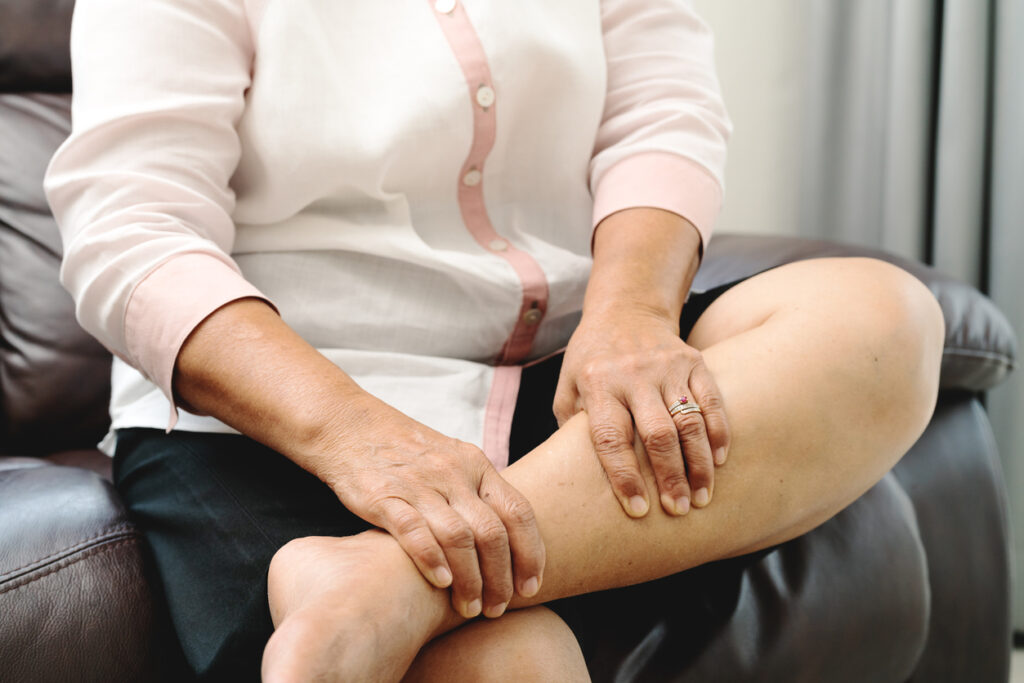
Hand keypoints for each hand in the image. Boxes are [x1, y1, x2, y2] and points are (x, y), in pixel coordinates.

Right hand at [312, 394, 544, 618]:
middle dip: (500, 577)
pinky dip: (431, 559)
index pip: (517, 511)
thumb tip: (509, 540)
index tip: (531, 586)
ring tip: (470, 608)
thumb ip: (478, 492)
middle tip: (498, 608)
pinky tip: (441, 582)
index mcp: (476, 464)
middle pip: (491, 532)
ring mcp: (419, 484)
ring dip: (470, 579)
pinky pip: (414, 531)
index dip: (531, 552)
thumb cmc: (406, 451)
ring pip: (458, 537)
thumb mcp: (452, 460)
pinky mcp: (384, 496)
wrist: (348, 425)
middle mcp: (452, 473)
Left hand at [553, 306, 729, 516]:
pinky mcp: (693, 361)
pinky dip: (719, 433)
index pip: (612, 438)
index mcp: (597, 383)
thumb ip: (571, 427)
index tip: (638, 510)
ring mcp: (666, 366)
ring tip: (702, 497)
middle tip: (678, 510)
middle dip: (670, 477)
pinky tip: (718, 461)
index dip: (625, 477)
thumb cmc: (591, 361)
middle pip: (658, 434)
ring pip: (690, 421)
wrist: (625, 310)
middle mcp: (633, 374)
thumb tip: (576, 475)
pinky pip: (712, 401)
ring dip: (699, 464)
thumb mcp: (568, 387)